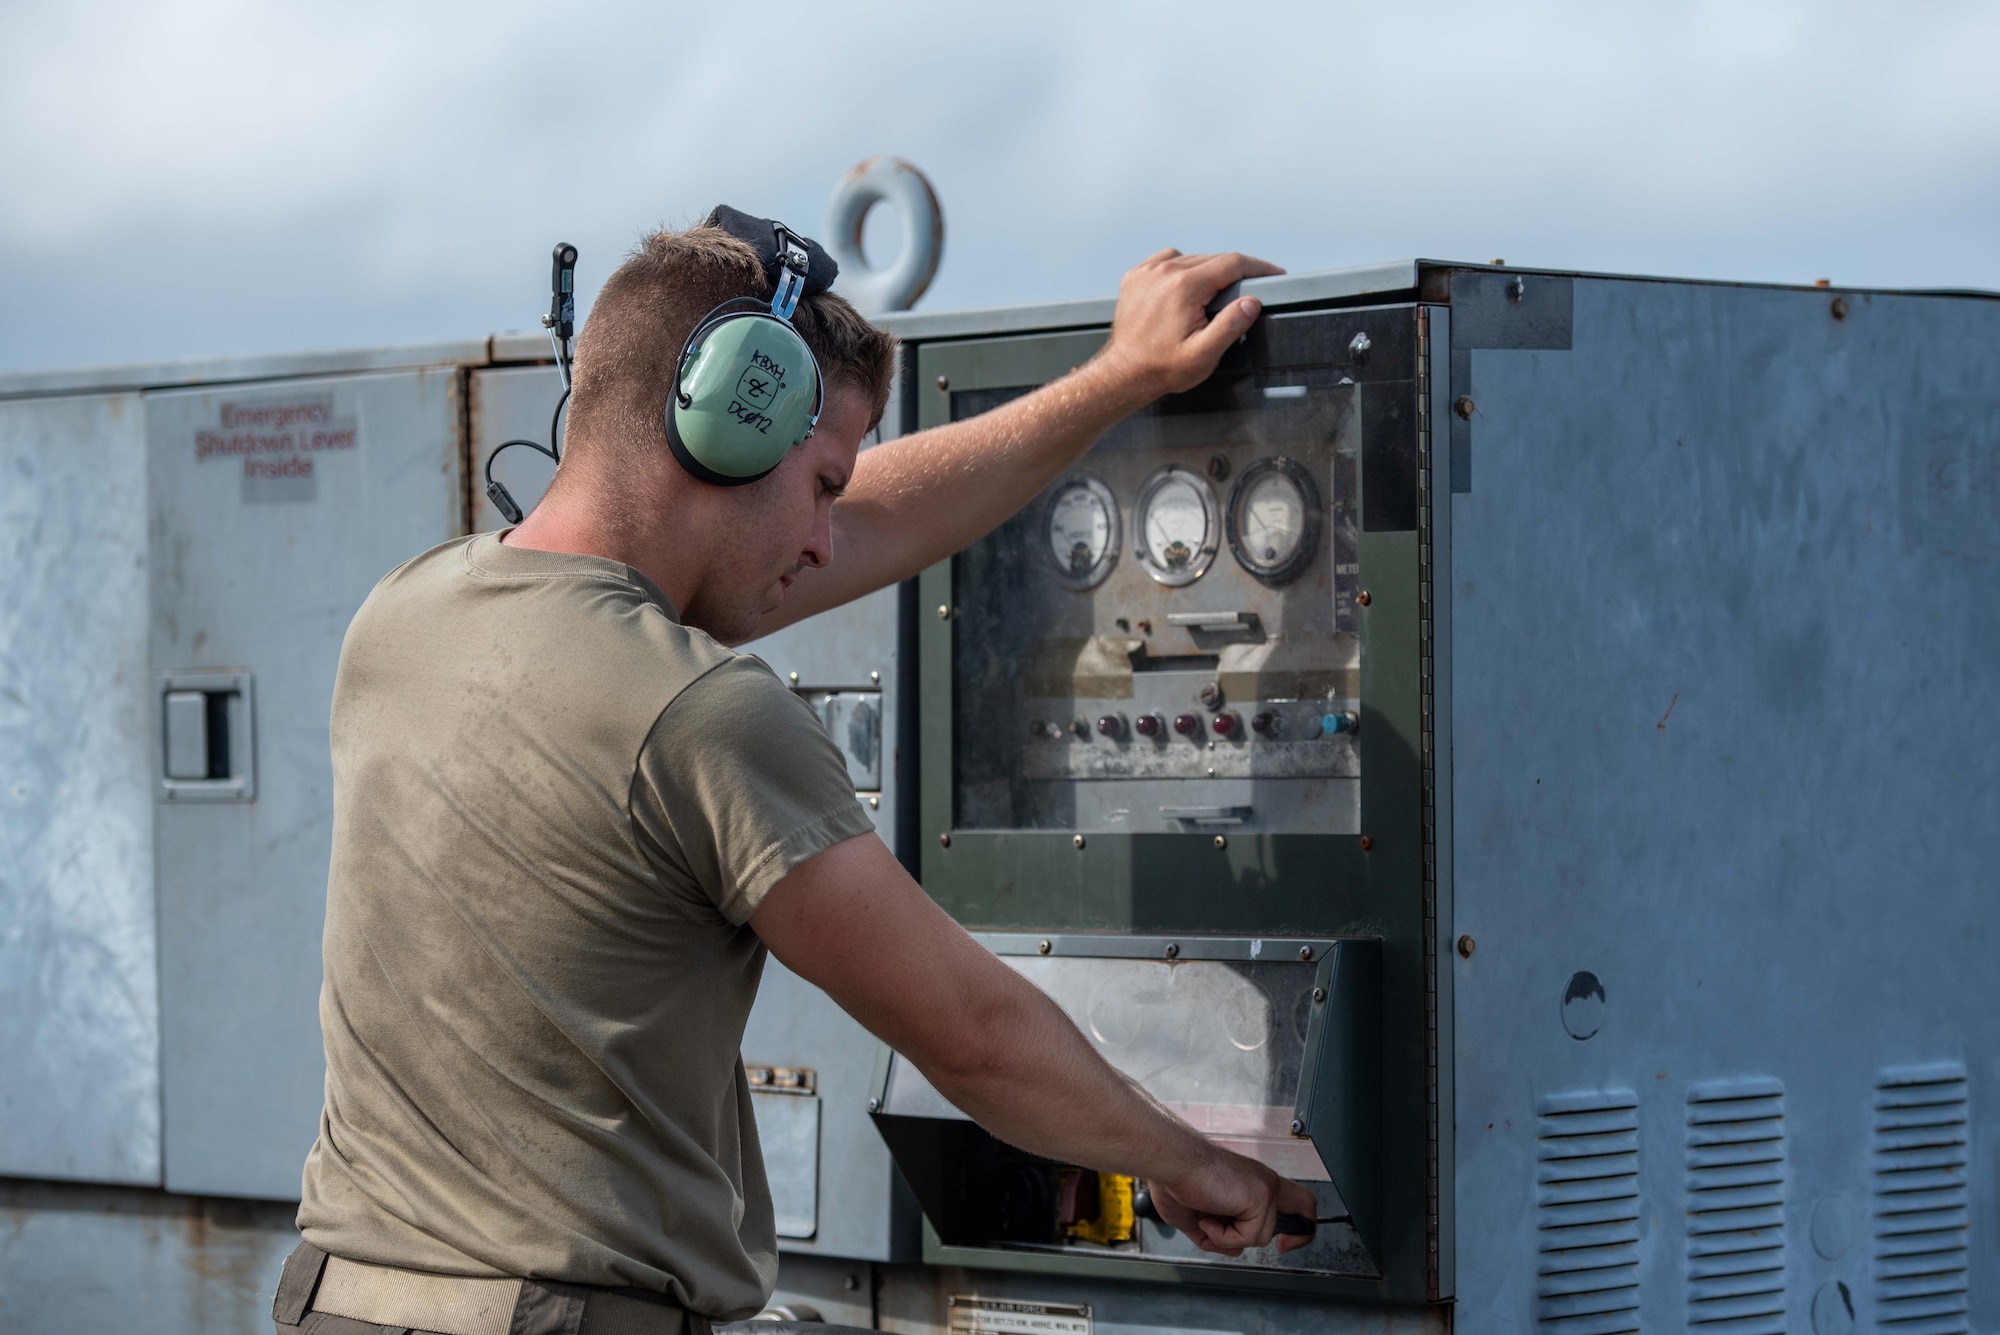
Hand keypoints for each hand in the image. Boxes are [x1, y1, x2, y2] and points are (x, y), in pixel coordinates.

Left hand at [1091, 249, 1285, 404]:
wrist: (1125, 373)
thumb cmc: (1161, 367)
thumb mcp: (1204, 354)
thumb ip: (1230, 325)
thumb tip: (1250, 302)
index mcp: (1184, 287)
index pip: (1232, 263)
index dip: (1259, 267)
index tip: (1273, 274)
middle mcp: (1164, 272)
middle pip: (1214, 259)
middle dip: (1235, 273)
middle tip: (1247, 292)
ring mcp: (1147, 272)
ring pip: (1192, 258)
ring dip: (1208, 271)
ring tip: (1214, 295)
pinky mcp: (1136, 276)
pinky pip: (1168, 260)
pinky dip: (1182, 268)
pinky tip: (1186, 287)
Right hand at [1147, 1148, 1320, 1255]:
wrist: (1171, 1162)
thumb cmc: (1176, 1179)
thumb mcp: (1196, 1218)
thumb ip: (1219, 1235)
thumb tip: (1235, 1249)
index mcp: (1250, 1182)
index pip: (1285, 1199)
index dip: (1289, 1224)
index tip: (1281, 1242)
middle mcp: (1262, 1182)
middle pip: (1305, 1204)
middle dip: (1303, 1232)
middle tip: (1284, 1246)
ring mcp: (1264, 1188)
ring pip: (1262, 1235)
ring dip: (1227, 1237)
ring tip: (1204, 1218)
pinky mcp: (1260, 1196)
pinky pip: (1249, 1236)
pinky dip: (1223, 1236)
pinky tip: (1206, 1217)